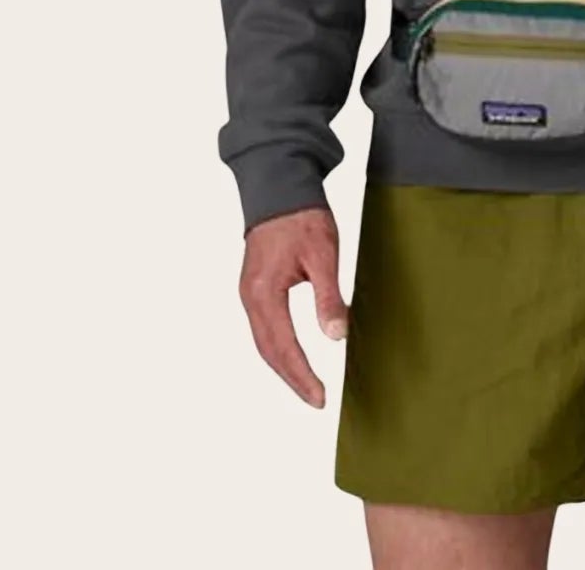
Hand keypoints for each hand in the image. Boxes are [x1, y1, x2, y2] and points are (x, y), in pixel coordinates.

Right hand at [238, 205, 348, 406]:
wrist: (279, 185)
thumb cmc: (302, 216)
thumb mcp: (323, 254)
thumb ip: (328, 296)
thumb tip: (336, 336)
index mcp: (265, 292)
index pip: (284, 347)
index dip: (302, 375)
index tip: (320, 397)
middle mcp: (250, 297)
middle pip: (269, 351)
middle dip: (292, 378)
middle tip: (316, 399)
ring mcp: (249, 293)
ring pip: (264, 342)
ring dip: (284, 366)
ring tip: (307, 385)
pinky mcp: (254, 287)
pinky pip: (264, 328)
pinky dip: (278, 347)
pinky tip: (293, 355)